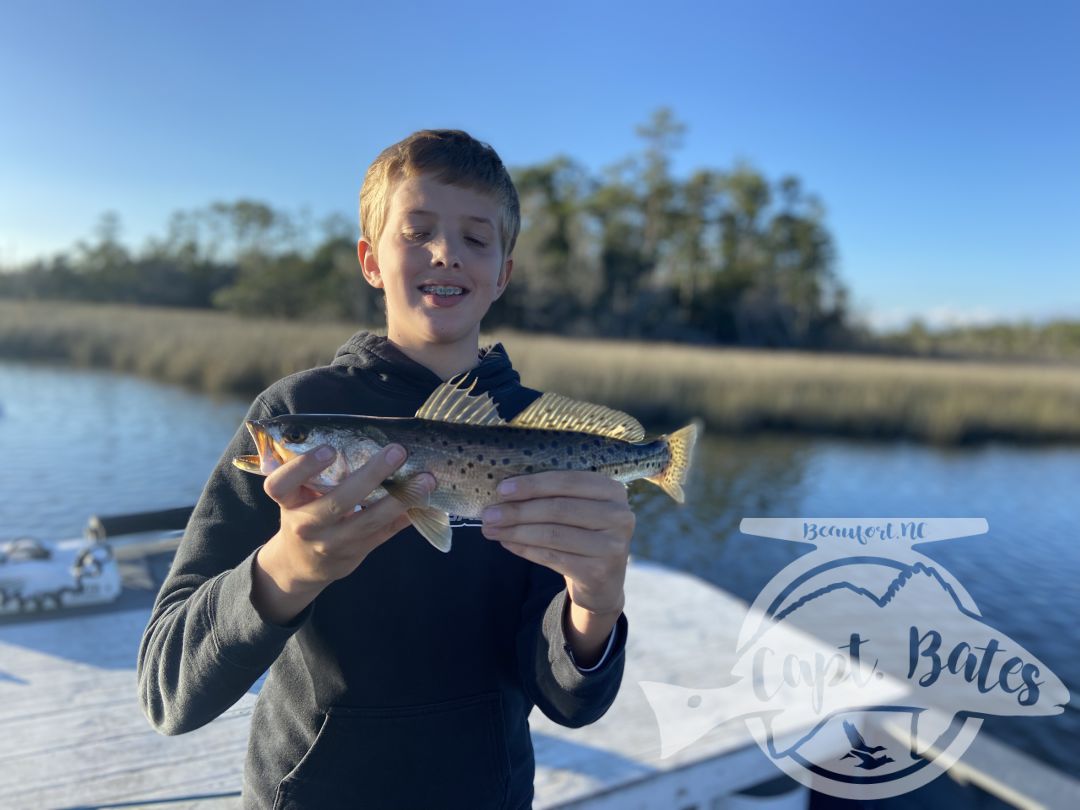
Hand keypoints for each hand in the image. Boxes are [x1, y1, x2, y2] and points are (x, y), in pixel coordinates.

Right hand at [253, 443, 434, 622]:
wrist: (302, 562)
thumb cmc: (304, 512)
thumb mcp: (296, 494)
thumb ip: (311, 471)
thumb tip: (346, 433)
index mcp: (289, 502)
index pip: (281, 484)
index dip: (303, 467)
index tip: (329, 450)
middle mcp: (307, 524)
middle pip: (338, 502)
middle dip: (371, 475)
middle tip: (397, 451)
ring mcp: (332, 542)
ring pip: (368, 521)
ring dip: (400, 498)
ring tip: (425, 479)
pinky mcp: (355, 553)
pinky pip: (384, 534)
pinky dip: (405, 516)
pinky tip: (423, 501)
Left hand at [481, 471, 632, 664]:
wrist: (603, 580)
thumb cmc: (582, 533)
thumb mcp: (578, 508)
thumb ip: (552, 496)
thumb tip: (504, 491)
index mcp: (613, 491)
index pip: (569, 481)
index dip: (533, 484)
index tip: (502, 489)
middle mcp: (619, 516)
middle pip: (559, 509)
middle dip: (518, 511)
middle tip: (488, 514)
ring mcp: (612, 546)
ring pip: (553, 534)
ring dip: (516, 531)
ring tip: (490, 529)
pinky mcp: (599, 571)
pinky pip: (552, 557)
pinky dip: (525, 549)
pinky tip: (507, 543)